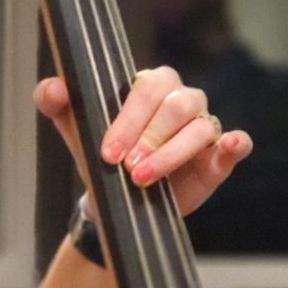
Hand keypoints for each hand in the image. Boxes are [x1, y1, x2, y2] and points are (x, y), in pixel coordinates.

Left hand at [34, 66, 251, 217]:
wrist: (116, 201)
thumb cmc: (101, 158)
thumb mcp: (75, 130)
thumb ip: (57, 104)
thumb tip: (52, 88)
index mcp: (150, 86)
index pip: (147, 89)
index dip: (129, 120)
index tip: (109, 153)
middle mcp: (181, 100)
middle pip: (176, 106)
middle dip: (150, 139)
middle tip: (128, 169)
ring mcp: (203, 126)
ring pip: (200, 127)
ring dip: (173, 153)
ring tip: (145, 178)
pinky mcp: (218, 155)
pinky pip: (234, 144)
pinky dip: (235, 144)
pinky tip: (232, 147)